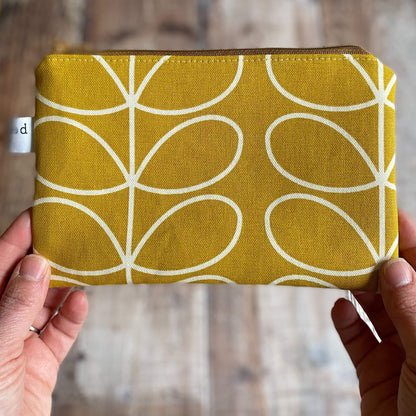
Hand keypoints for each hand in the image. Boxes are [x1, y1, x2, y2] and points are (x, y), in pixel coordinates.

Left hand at [0, 209, 87, 415]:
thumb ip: (15, 305)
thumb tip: (34, 264)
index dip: (17, 239)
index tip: (39, 216)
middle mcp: (1, 322)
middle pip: (26, 281)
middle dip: (47, 260)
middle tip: (70, 237)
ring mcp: (21, 341)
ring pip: (47, 302)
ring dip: (65, 286)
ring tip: (83, 266)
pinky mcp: (44, 359)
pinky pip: (62, 329)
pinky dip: (73, 315)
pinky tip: (81, 301)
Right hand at [332, 210, 415, 414]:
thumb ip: (411, 310)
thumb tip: (395, 268)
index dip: (408, 240)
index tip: (385, 214)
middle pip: (395, 285)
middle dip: (375, 263)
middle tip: (350, 239)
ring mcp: (396, 348)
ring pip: (373, 307)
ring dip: (355, 289)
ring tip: (338, 270)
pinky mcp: (373, 367)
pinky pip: (355, 336)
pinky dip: (345, 322)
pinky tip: (340, 310)